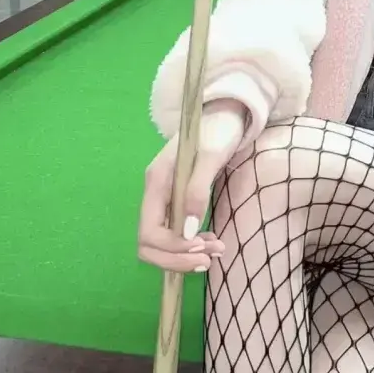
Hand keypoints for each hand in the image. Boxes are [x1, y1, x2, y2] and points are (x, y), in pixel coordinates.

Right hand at [138, 99, 246, 271]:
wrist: (224, 114)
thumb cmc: (218, 131)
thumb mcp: (211, 157)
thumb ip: (198, 191)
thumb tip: (188, 233)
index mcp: (156, 181)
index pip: (149, 232)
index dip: (171, 248)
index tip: (200, 250)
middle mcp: (154, 192)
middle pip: (150, 243)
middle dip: (176, 258)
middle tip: (209, 258)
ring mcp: (163, 197)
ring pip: (161, 241)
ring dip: (184, 255)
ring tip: (215, 251)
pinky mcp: (175, 200)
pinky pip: (174, 232)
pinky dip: (189, 244)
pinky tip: (210, 243)